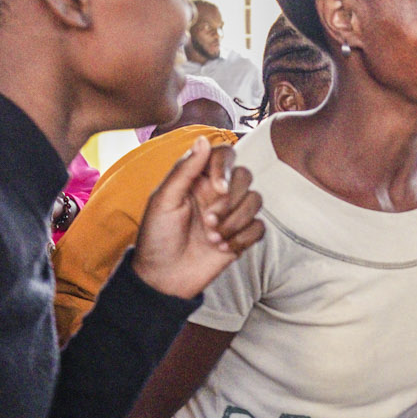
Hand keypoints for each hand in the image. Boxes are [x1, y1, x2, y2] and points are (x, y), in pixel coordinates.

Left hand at [130, 140, 264, 298]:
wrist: (163, 277)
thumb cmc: (157, 237)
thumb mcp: (164, 200)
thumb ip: (184, 169)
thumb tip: (203, 140)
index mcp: (198, 180)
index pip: (225, 156)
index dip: (225, 168)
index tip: (217, 188)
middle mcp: (217, 194)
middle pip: (245, 177)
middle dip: (231, 200)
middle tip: (208, 220)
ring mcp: (230, 215)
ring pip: (256, 201)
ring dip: (236, 221)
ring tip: (213, 237)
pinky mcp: (240, 237)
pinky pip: (259, 228)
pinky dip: (243, 238)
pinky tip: (223, 248)